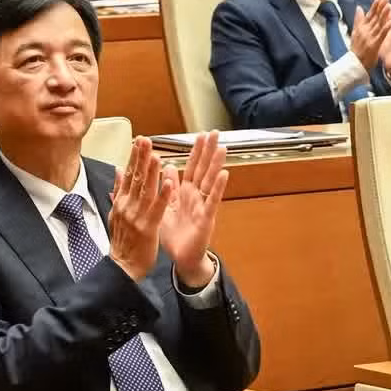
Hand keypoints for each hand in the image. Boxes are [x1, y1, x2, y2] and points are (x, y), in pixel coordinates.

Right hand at [107, 138, 173, 281]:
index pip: (128, 174)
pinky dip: (162, 195)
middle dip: (141, 158)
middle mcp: (128, 206)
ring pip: (146, 190)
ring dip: (151, 172)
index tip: (139, 141)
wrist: (123, 267)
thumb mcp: (116, 213)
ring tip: (156, 155)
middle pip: (135, 178)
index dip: (134, 157)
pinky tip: (168, 182)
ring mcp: (137, 216)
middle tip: (146, 141)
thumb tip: (117, 169)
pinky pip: (157, 209)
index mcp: (122, 201)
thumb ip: (119, 190)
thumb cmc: (123, 241)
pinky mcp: (148, 227)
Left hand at [160, 133, 227, 286]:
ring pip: (209, 181)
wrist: (181, 258)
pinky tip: (224, 174)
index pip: (190, 167)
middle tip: (214, 133)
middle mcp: (195, 196)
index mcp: (184, 193)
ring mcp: (202, 206)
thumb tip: (167, 166)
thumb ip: (168, 187)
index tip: (200, 135)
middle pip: (202, 169)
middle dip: (207, 151)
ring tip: (221, 147)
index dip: (195, 152)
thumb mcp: (166, 207)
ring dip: (215, 164)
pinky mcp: (206, 218)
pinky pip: (212, 200)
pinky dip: (218, 187)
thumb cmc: (174, 235)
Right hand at [347, 0, 390, 73]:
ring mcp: (369, 37)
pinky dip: (385, 29)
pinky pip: (381, 35)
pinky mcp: (374, 45)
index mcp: (362, 27)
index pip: (370, 13)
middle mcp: (365, 30)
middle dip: (380, 6)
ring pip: (378, 24)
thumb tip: (358, 7)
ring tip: (389, 5)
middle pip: (374, 16)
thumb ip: (358, 20)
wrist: (354, 65)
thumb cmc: (356, 49)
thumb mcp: (356, 33)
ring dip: (384, 15)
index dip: (376, 4)